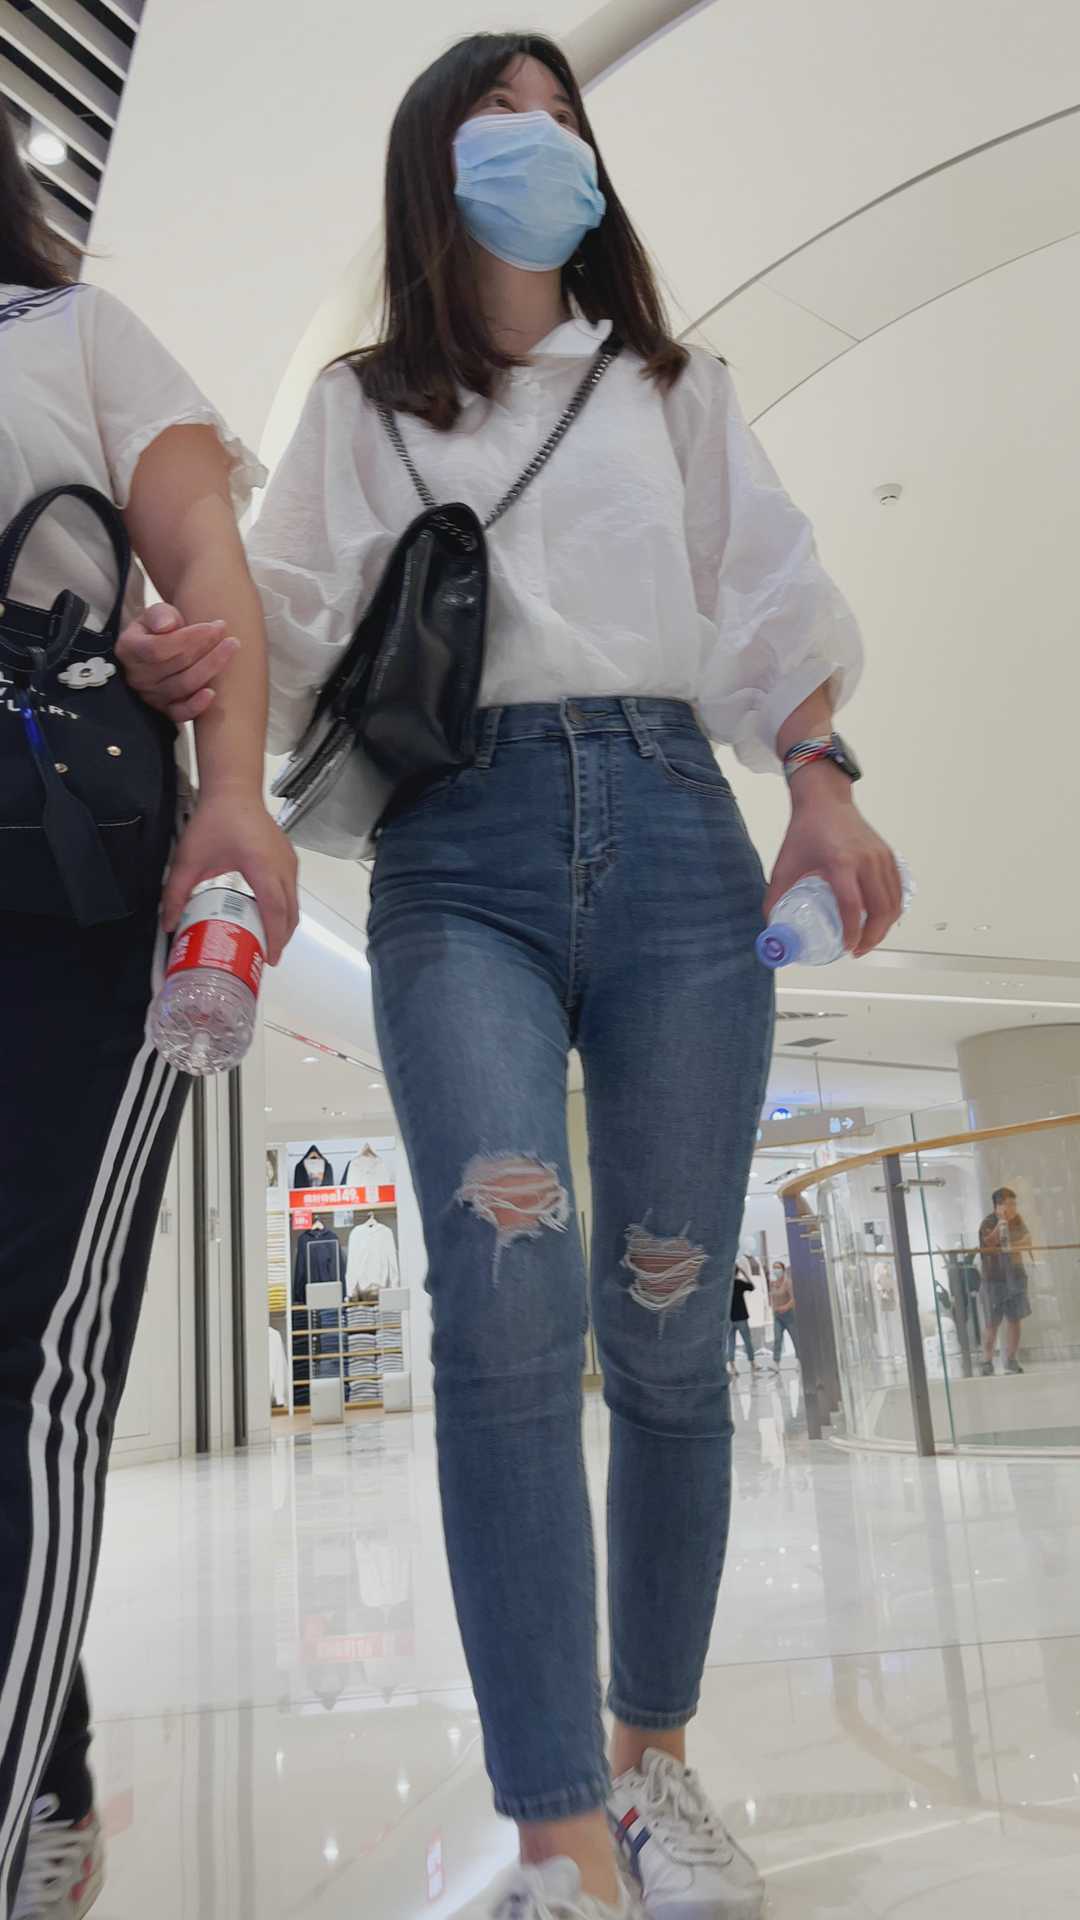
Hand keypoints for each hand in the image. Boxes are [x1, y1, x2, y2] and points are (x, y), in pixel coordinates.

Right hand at [118, 602, 239, 725]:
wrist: (160, 649)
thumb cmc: (159, 629)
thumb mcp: (155, 614)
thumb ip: (159, 614)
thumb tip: (167, 625)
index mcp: (129, 649)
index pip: (159, 647)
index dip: (189, 638)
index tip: (214, 626)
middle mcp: (136, 676)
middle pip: (176, 666)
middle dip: (206, 647)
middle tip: (227, 635)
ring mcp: (150, 696)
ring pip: (183, 685)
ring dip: (210, 667)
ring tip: (231, 648)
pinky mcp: (164, 710)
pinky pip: (180, 713)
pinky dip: (197, 705)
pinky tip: (212, 693)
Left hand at [163, 788, 298, 964]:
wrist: (233, 790)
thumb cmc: (215, 820)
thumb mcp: (189, 859)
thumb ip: (175, 893)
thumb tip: (168, 923)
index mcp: (262, 867)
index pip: (275, 910)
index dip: (274, 937)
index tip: (269, 958)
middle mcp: (282, 866)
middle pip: (291, 912)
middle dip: (281, 938)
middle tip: (267, 957)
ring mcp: (289, 862)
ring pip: (294, 902)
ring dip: (285, 924)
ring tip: (268, 941)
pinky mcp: (288, 858)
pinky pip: (292, 890)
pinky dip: (285, 908)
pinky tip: (268, 916)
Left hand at [765, 764, 901, 957]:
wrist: (826, 800)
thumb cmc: (806, 830)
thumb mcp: (786, 864)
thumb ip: (776, 895)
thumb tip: (772, 926)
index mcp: (840, 862)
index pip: (852, 905)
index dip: (852, 931)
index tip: (847, 948)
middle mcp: (866, 860)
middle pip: (880, 908)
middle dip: (872, 936)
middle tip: (857, 950)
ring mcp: (881, 857)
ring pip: (894, 902)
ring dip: (884, 926)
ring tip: (868, 939)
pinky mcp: (888, 856)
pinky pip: (897, 889)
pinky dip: (893, 909)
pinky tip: (881, 920)